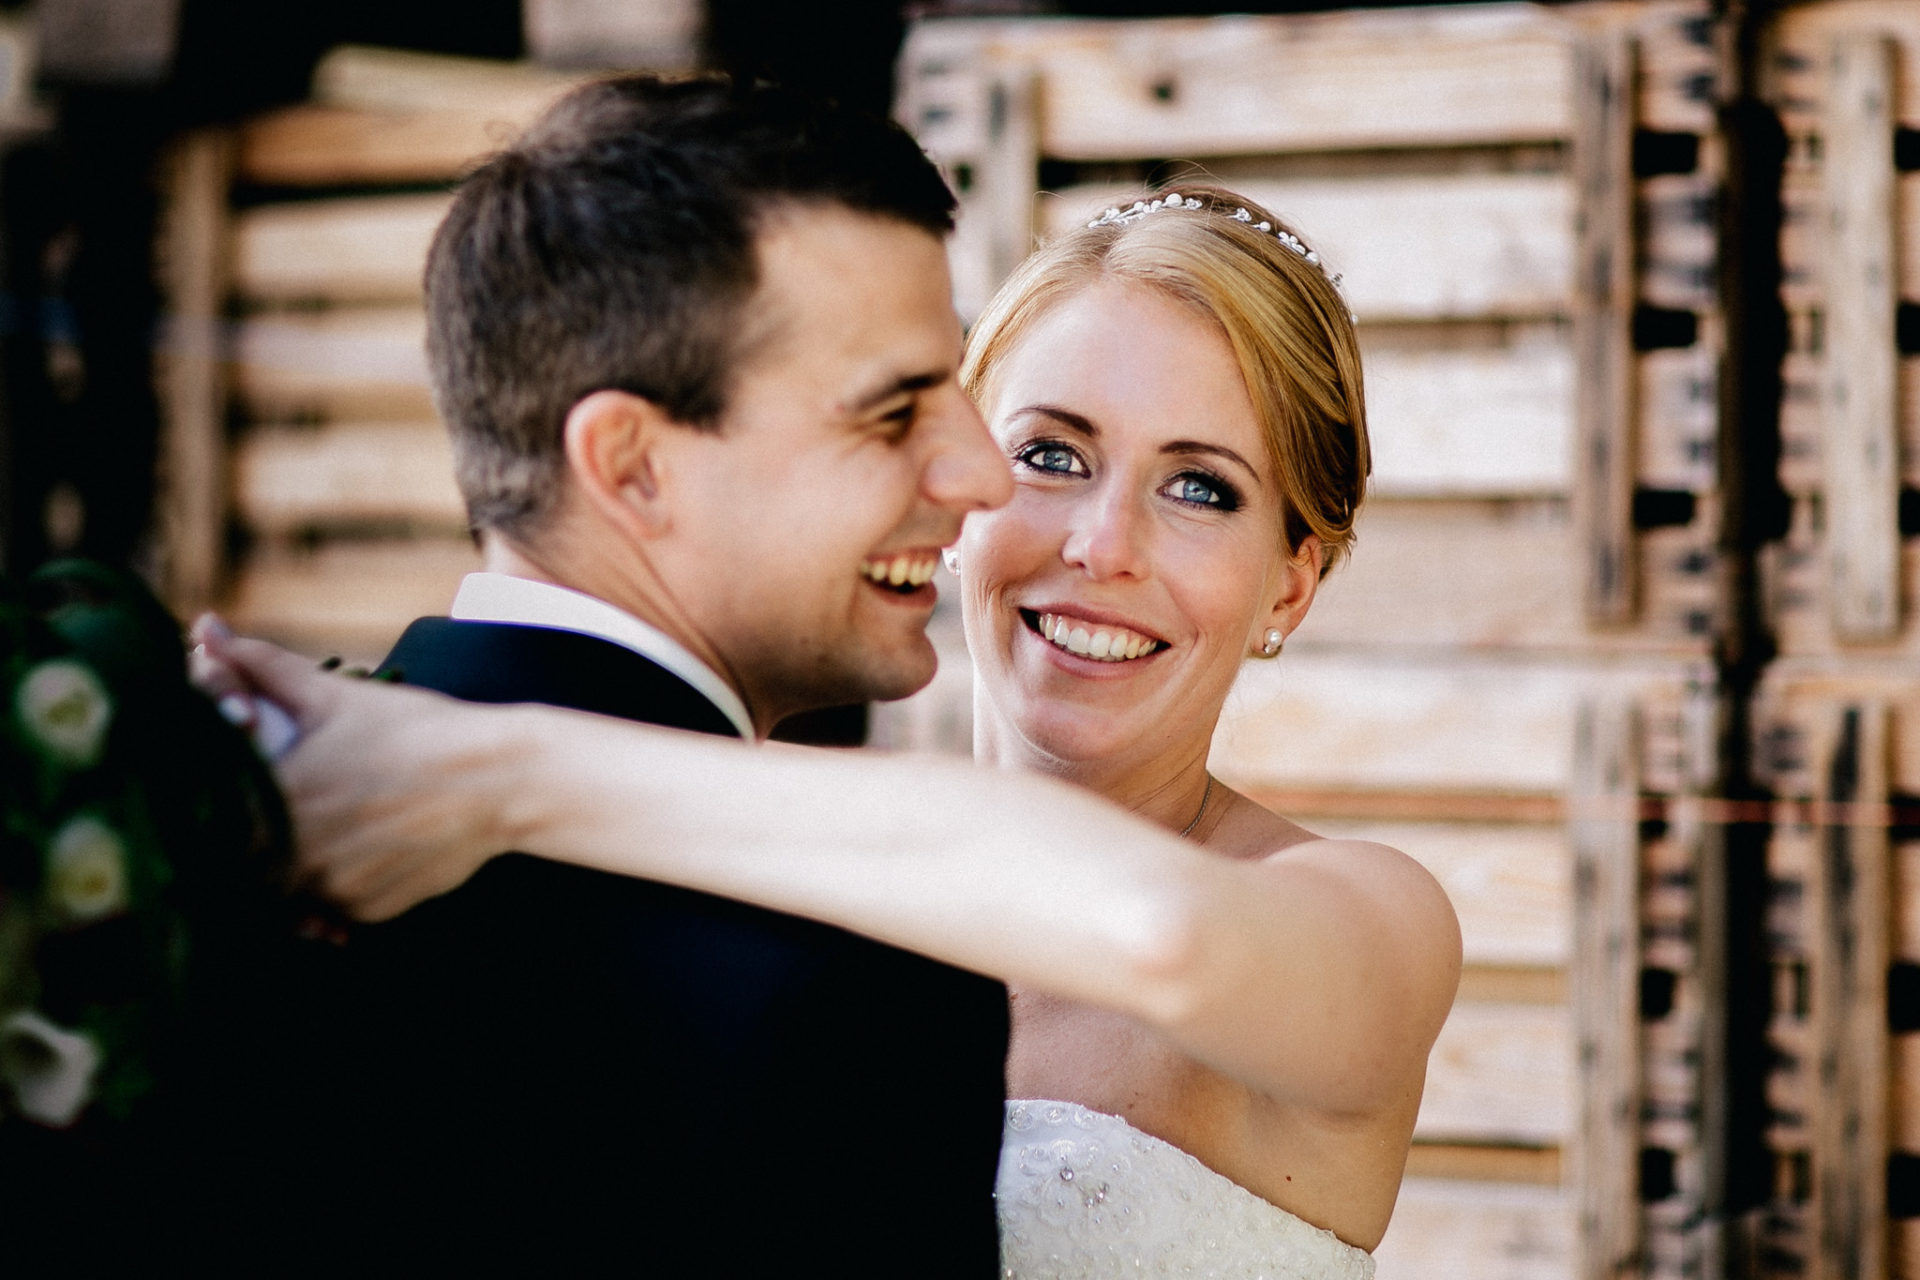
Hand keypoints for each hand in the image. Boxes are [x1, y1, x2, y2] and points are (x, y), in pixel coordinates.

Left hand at [193, 623, 514, 921]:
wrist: (498, 779)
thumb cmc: (415, 730)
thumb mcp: (336, 694)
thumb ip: (262, 666)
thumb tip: (205, 628)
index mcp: (274, 800)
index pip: (205, 826)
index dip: (207, 817)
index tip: (223, 803)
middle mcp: (293, 855)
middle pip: (239, 868)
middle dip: (250, 847)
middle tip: (281, 819)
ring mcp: (330, 889)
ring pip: (282, 896)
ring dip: (289, 872)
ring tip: (324, 835)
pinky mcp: (365, 911)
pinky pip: (329, 909)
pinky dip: (333, 889)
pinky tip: (361, 853)